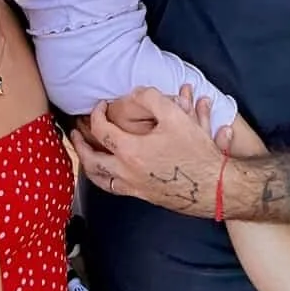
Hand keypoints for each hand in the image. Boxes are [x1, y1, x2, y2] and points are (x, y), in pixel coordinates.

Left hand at [72, 86, 227, 214]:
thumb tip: (134, 93)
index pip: (100, 130)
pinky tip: (109, 173)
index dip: (96, 114)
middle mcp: (126, 172)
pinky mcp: (143, 197)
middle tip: (75, 135)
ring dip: (88, 166)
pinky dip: (105, 179)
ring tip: (85, 156)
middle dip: (80, 146)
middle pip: (91, 161)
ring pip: (100, 180)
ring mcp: (133, 188)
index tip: (101, 105)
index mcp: (130, 151)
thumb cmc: (196, 152)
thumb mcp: (176, 116)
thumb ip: (152, 99)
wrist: (214, 187)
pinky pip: (114, 189)